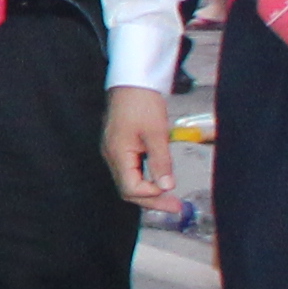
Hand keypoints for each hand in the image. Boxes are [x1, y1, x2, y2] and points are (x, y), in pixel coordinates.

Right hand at [102, 86, 176, 208]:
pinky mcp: (119, 147)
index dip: (152, 196)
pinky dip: (145, 180)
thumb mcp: (157, 133)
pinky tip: (158, 179)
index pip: (131, 188)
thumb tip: (167, 186)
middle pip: (128, 189)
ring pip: (129, 182)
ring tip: (170, 197)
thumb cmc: (141, 103)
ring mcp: (114, 152)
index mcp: (118, 154)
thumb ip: (161, 162)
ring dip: (149, 192)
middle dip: (152, 200)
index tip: (173, 195)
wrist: (132, 82)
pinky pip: (130, 171)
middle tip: (176, 206)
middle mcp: (112, 156)